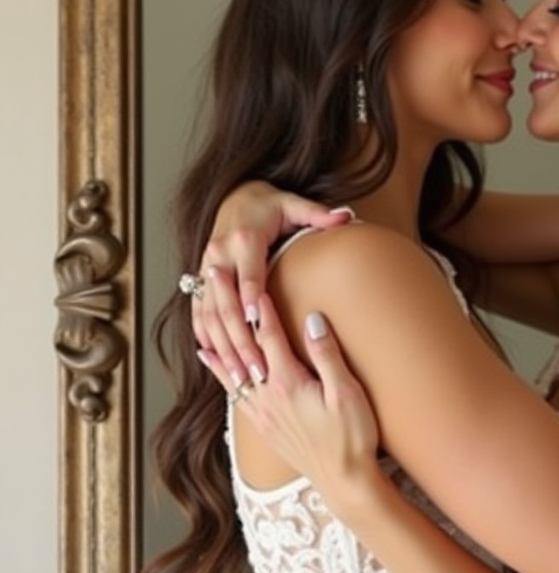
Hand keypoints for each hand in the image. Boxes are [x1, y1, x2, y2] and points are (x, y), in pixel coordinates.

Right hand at [193, 181, 351, 384]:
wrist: (236, 195)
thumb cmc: (270, 204)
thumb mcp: (293, 204)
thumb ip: (318, 213)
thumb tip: (346, 215)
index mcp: (245, 239)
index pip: (249, 275)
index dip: (251, 299)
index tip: (258, 325)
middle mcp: (220, 254)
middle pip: (226, 303)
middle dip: (239, 339)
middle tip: (256, 370)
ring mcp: (206, 268)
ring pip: (209, 314)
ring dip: (222, 347)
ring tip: (238, 377)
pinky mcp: (200, 279)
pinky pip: (198, 311)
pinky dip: (205, 336)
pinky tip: (215, 361)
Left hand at [206, 294, 381, 494]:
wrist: (344, 482)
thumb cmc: (352, 438)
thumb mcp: (347, 393)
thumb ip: (327, 355)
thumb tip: (313, 319)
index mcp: (288, 384)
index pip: (269, 337)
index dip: (260, 308)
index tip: (251, 281)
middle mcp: (267, 396)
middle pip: (242, 346)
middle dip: (229, 310)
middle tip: (216, 279)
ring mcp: (261, 412)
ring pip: (230, 366)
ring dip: (218, 333)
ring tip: (204, 307)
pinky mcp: (262, 425)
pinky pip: (231, 389)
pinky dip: (218, 368)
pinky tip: (209, 356)